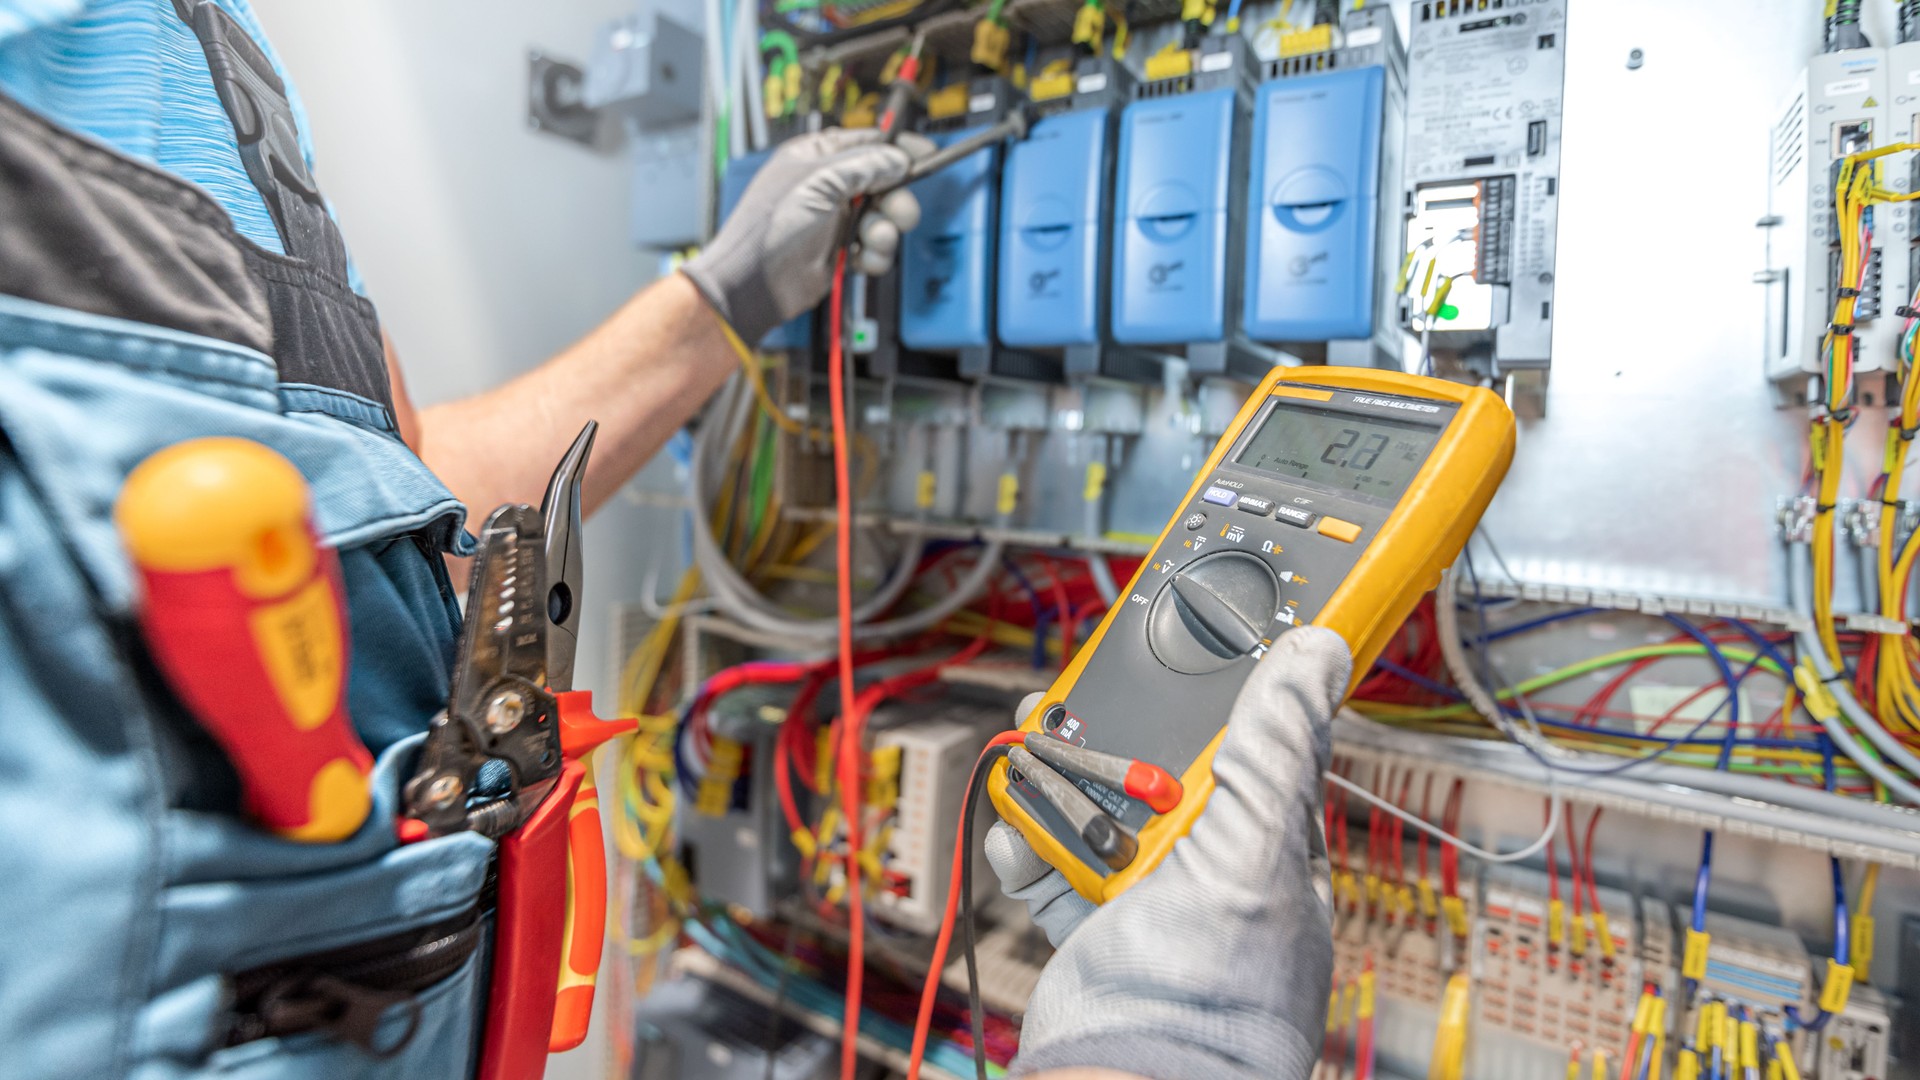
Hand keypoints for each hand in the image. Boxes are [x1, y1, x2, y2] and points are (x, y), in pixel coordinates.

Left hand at [681, 128, 930, 343]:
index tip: (924, 155)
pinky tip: (862, 259)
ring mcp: (836, 219)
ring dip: (884, 232)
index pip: (867, 144)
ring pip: (884, 218)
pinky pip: (875, 248)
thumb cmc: (771, 228)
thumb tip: (898, 159)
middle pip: (883, 183)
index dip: (897, 150)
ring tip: (872, 240)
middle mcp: (828, 186)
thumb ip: (864, 166)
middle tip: (900, 212)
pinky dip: (876, 255)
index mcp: (816, 158)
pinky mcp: (841, 250)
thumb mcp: (819, 181)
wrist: (755, 283)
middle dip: (895, 199)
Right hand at [985, 627, 1350, 1079]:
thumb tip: (1318, 652)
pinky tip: (1019, 838)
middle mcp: (1209, 864)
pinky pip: (1051, 859)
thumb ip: (1276, 748)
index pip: (1242, 741)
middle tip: (1067, 703)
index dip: (1200, 694)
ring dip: (1055, 782)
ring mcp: (1146, 894)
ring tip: (1032, 765)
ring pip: (1093, 803)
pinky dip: (1026, 843)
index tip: (1161, 649)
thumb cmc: (1213, 992)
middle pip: (1151, 762)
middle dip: (1105, 733)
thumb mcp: (1253, 847)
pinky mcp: (1089, 920)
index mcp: (1267, 841)